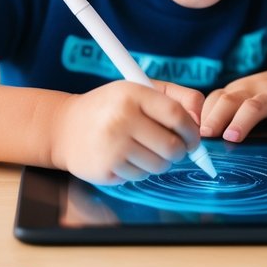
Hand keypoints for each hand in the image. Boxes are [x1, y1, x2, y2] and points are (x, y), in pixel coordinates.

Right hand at [50, 80, 203, 185]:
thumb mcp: (139, 90)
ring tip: (143, 150)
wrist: (65, 127)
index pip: (177, 116)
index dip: (192, 131)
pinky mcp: (105, 168)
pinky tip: (124, 158)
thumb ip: (176, 97)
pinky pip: (140, 176)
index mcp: (132, 94)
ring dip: (159, 162)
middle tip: (172, 149)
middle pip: (172, 147)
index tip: (193, 139)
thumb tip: (201, 120)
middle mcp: (121, 118)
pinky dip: (139, 171)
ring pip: (159, 166)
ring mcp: (112, 145)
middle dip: (179, 152)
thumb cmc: (110, 108)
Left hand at [199, 62, 266, 144]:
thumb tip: (199, 138)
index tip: (190, 135)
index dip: (202, 116)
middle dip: (217, 117)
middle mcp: (255, 90)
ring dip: (243, 121)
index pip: (215, 100)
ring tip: (232, 137)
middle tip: (206, 135)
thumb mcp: (248, 97)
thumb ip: (227, 112)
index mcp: (239, 90)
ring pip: (257, 106)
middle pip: (231, 100)